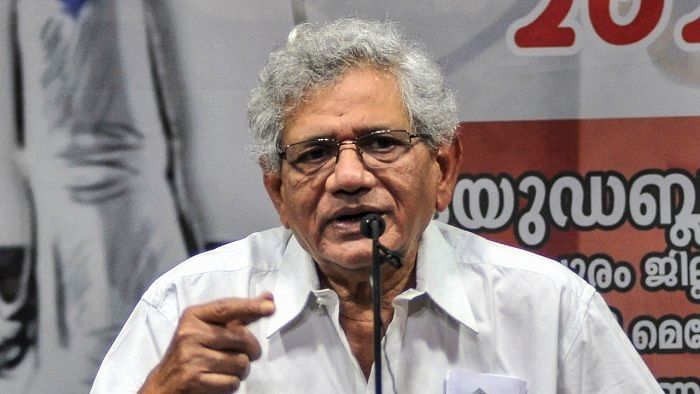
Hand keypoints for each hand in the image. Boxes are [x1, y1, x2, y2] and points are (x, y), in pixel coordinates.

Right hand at [139, 292, 274, 393]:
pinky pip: (231, 382)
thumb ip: (238, 315)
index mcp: (193, 316)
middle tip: (246, 354)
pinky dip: (231, 384)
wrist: (163, 384)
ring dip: (241, 370)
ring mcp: (191, 357)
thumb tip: (268, 299)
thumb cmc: (192, 352)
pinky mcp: (193, 379)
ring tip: (227, 368)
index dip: (250, 306)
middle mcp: (190, 333)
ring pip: (240, 362)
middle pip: (241, 337)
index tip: (271, 307)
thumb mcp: (208, 328)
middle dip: (251, 349)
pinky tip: (218, 380)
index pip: (227, 307)